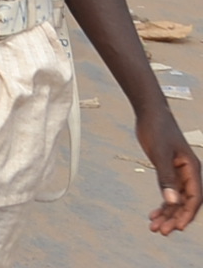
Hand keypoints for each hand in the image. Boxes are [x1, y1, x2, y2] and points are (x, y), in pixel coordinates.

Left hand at [136, 103, 202, 234]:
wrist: (149, 113)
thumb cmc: (157, 130)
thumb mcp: (159, 154)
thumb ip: (165, 178)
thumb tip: (171, 202)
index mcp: (192, 169)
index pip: (194, 198)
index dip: (187, 214)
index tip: (176, 227)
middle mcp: (189, 174)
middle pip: (185, 202)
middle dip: (174, 218)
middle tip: (159, 231)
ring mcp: (179, 173)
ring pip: (176, 200)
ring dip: (166, 214)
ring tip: (153, 227)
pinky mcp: (169, 171)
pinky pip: (169, 193)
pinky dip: (162, 204)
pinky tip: (153, 214)